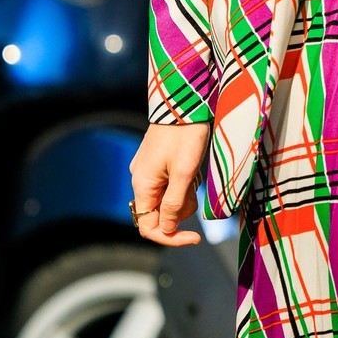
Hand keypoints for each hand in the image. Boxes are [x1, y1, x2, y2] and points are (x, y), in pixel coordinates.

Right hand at [129, 121, 210, 245]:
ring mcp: (148, 170)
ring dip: (186, 193)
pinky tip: (192, 165)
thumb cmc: (185, 134)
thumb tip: (167, 229)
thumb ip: (175, 203)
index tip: (196, 237)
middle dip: (183, 209)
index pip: (149, 227)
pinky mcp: (158, 162)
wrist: (183, 100)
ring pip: (169, 199)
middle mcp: (141, 179)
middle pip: (161, 213)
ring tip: (195, 170)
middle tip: (196, 188)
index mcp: (143, 184)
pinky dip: (184, 182)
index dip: (171, 237)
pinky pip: (171, 184)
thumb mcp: (185, 172)